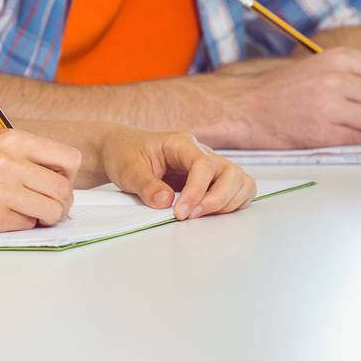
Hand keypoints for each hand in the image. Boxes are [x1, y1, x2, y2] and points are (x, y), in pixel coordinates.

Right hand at [0, 129, 82, 234]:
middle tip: (43, 208)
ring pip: (53, 211)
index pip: (69, 158)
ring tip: (22, 215)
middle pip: (64, 188)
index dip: (67, 176)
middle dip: (60, 203)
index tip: (53, 184)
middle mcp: (9, 161)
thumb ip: (21, 159)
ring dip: (44, 218)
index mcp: (10, 139)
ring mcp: (2, 190)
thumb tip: (59, 181)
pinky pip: (28, 226)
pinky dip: (19, 227)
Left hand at [94, 126, 255, 218]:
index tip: (180, 213)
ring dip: (227, 203)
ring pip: (240, 182)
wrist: (120, 150)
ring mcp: (210, 166)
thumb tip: (166, 202)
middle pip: (231, 173)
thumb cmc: (125, 154)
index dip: (196, 191)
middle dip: (217, 200)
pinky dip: (231, 204)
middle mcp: (201, 152)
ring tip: (199, 215)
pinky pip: (237, 190)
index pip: (203, 165)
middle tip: (190, 216)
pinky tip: (207, 213)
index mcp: (181, 144)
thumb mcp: (128, 169)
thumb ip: (146, 185)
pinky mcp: (212, 180)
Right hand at [221, 46, 360, 147]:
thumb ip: (358, 70)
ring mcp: (329, 108)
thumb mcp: (322, 64)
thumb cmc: (287, 87)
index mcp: (337, 58)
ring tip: (347, 120)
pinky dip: (354, 137)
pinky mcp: (323, 134)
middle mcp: (335, 80)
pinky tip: (336, 130)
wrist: (248, 107)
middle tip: (356, 108)